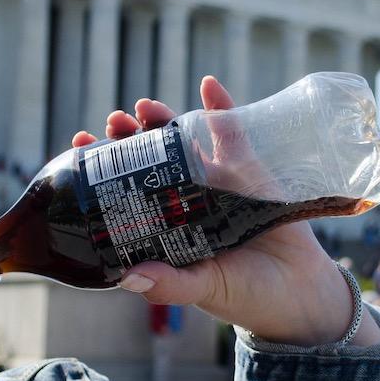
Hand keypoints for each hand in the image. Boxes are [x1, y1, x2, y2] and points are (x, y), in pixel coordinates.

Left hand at [71, 76, 373, 346]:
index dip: (102, 169)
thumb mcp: (201, 289)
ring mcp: (216, 182)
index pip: (125, 192)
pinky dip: (221, 107)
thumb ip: (169, 285)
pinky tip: (208, 85)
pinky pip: (232, 134)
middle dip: (128, 138)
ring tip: (144, 106)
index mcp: (166, 227)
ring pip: (184, 142)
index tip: (80, 148)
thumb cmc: (245, 295)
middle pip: (149, 160)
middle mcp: (185, 200)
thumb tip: (129, 277)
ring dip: (163, 119)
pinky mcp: (249, 171)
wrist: (299, 293)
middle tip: (112, 122)